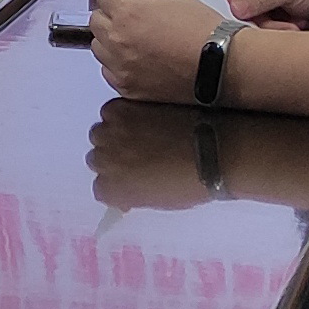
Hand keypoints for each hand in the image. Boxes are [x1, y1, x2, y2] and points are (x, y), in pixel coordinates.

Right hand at [85, 100, 220, 209]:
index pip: (101, 188)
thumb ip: (132, 193)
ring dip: (114, 135)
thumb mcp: (156, 200)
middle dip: (113, 159)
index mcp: (110, 189)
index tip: (131, 179)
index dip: (117, 183)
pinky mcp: (120, 108)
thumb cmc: (189, 184)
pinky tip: (141, 120)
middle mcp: (103, 161)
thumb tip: (127, 187)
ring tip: (139, 136)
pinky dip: (122, 115)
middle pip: (96, 159)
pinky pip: (110, 112)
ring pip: (100, 133)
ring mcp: (110, 132)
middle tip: (136, 157)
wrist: (211, 151)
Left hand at [90, 0, 224, 104]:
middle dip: (110, 14)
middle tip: (130, 16)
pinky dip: (117, 65)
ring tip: (134, 39)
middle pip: (96, 21)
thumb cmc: (205, 32)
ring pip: (98, 47)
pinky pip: (108, 72)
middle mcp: (119, 41)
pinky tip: (136, 59)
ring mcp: (121, 67)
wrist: (222, 66)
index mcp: (128, 14)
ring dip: (110, 40)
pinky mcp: (129, 88)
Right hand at [214, 0, 308, 26]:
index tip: (233, 12)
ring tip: (289, 25)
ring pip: (245, 16)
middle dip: (252, 15)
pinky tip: (292, 26)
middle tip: (267, 22)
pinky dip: (273, 30)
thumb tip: (234, 8)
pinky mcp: (268, 11)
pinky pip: (258, 25)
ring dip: (266, 25)